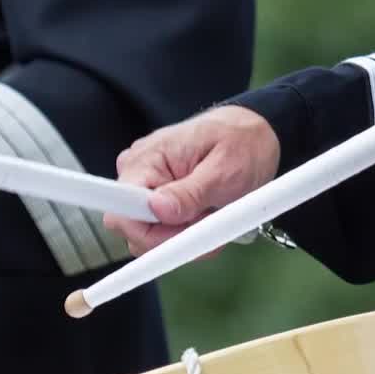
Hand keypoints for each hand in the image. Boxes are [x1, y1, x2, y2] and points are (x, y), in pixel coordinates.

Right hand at [105, 105, 279, 255]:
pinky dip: (185, 233)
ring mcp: (145, 187)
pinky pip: (161, 231)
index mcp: (147, 159)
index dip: (146, 233)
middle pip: (135, 231)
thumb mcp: (224, 170)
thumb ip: (190, 193)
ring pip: (150, 236)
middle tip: (209, 226)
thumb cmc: (241, 144)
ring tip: (212, 217)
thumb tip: (157, 210)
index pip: (120, 211)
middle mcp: (138, 173)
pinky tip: (205, 218)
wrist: (254, 135)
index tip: (179, 237)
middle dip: (173, 238)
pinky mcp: (156, 199)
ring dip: (183, 237)